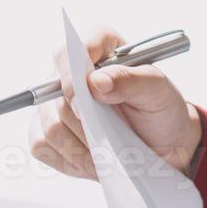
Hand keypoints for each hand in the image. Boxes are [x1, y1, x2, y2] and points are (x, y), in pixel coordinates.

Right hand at [30, 28, 202, 180]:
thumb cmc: (161, 111)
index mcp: (98, 47)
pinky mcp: (48, 131)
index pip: (68, 51)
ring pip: (50, 127)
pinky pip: (43, 147)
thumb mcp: (159, 92)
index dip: (72, 77)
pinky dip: (71, 160)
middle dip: (87, 124)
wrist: (163, 145)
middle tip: (114, 133)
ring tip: (109, 150)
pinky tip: (94, 158)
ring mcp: (55, 103)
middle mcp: (71, 73)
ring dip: (82, 147)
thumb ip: (131, 81)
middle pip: (56, 97)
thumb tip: (96, 81)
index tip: (87, 102)